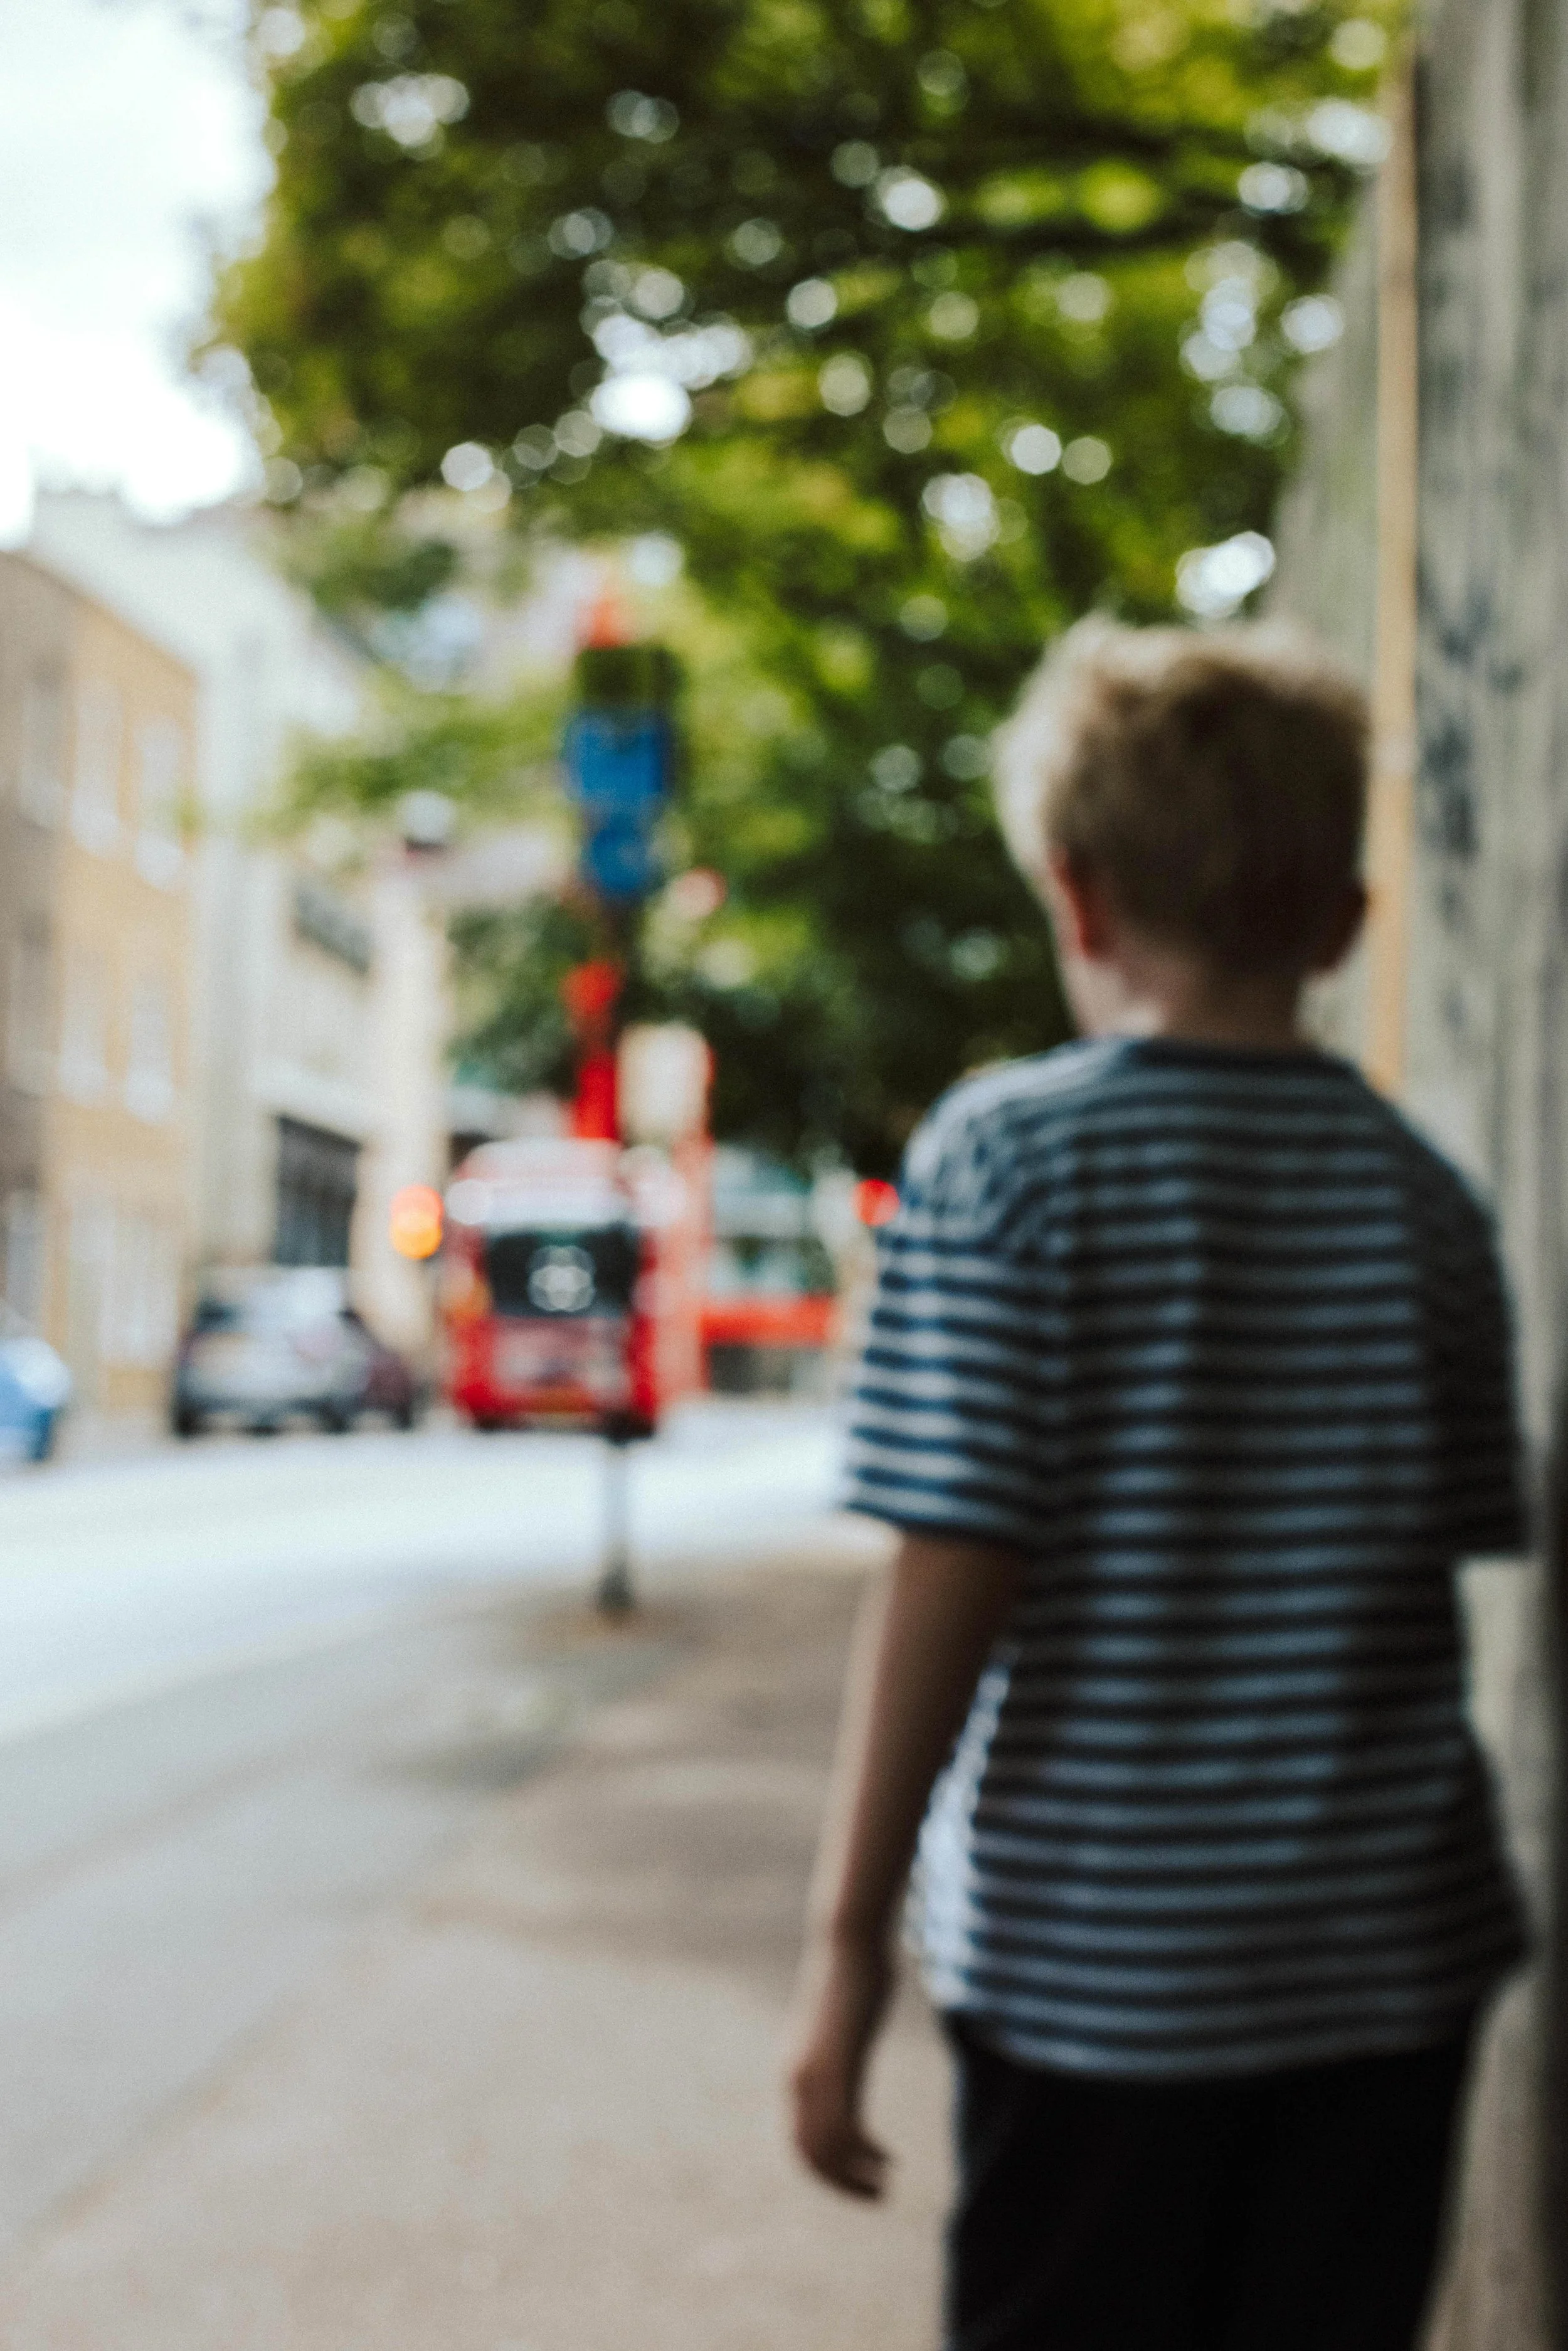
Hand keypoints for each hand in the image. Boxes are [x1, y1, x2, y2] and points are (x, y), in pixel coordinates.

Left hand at [787, 1932, 895, 2198]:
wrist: (848, 1946)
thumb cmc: (851, 1978)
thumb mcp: (841, 2029)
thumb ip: (840, 2054)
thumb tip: (846, 2058)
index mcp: (794, 2073)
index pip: (799, 2142)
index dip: (827, 2170)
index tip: (860, 2178)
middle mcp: (797, 2081)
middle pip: (809, 2155)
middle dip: (841, 2184)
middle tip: (876, 2195)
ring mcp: (815, 2076)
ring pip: (827, 2151)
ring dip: (855, 2178)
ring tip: (885, 2187)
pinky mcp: (838, 2069)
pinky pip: (847, 2132)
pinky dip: (866, 2156)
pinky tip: (889, 2159)